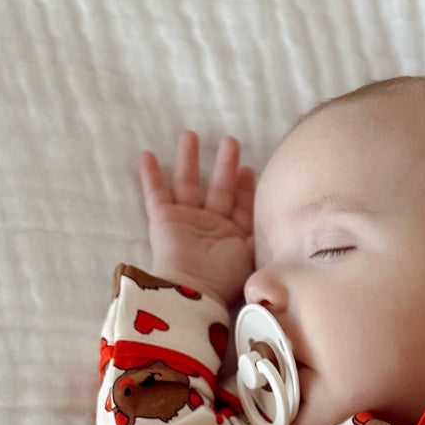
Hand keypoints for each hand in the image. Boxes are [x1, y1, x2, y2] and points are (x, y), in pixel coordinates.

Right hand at [139, 130, 254, 304]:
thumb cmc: (224, 277)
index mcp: (232, 236)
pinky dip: (150, 176)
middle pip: (218, 189)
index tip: (248, 170)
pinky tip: (146, 155)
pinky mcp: (164, 221)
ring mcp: (186, 222)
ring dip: (188, 160)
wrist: (193, 289)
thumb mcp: (251, 255)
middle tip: (231, 141)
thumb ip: (262, 237)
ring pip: (187, 184)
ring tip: (190, 135)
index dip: (245, 188)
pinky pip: (155, 194)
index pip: (240, 206)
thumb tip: (277, 222)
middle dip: (225, 165)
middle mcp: (210, 226)